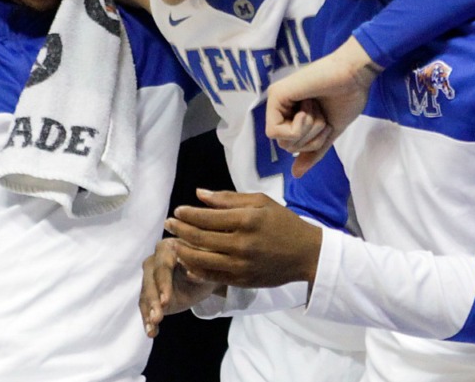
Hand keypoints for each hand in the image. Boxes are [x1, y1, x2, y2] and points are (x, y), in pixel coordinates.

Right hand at [138, 238, 220, 337]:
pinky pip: (146, 307)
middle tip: (157, 317)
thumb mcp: (209, 267)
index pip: (163, 266)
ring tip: (152, 328)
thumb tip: (190, 273)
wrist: (207, 276)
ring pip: (146, 295)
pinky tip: (152, 332)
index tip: (165, 301)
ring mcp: (150, 278)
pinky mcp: (151, 295)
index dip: (163, 283)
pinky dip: (148, 320)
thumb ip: (200, 270)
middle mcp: (154, 260)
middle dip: (153, 300)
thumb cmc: (209, 265)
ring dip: (148, 312)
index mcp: (168, 247)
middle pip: (150, 280)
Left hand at [165, 189, 322, 288]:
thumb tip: (199, 194)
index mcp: (246, 220)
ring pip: (202, 260)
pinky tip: (187, 263)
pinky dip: (196, 270)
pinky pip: (212, 277)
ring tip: (173, 244)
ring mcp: (241, 265)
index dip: (188, 214)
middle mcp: (241, 244)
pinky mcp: (242, 281)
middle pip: (200, 238)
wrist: (306, 254)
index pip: (207, 217)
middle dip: (180, 230)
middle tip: (168, 225)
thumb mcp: (260, 202)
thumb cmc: (283, 223)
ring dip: (183, 251)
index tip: (176, 211)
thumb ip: (228, 198)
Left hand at [266, 36, 380, 176]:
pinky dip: (298, 126)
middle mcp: (280, 107)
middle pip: (286, 147)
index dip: (312, 144)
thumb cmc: (347, 97)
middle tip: (322, 115)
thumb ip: (312, 152)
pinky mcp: (275, 95)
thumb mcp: (327, 134)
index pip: (292, 147)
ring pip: (282, 141)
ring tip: (316, 107)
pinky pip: (276, 132)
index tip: (326, 124)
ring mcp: (276, 100)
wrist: (355, 76)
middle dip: (310, 138)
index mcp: (292, 115)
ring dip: (307, 130)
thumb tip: (295, 174)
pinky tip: (308, 106)